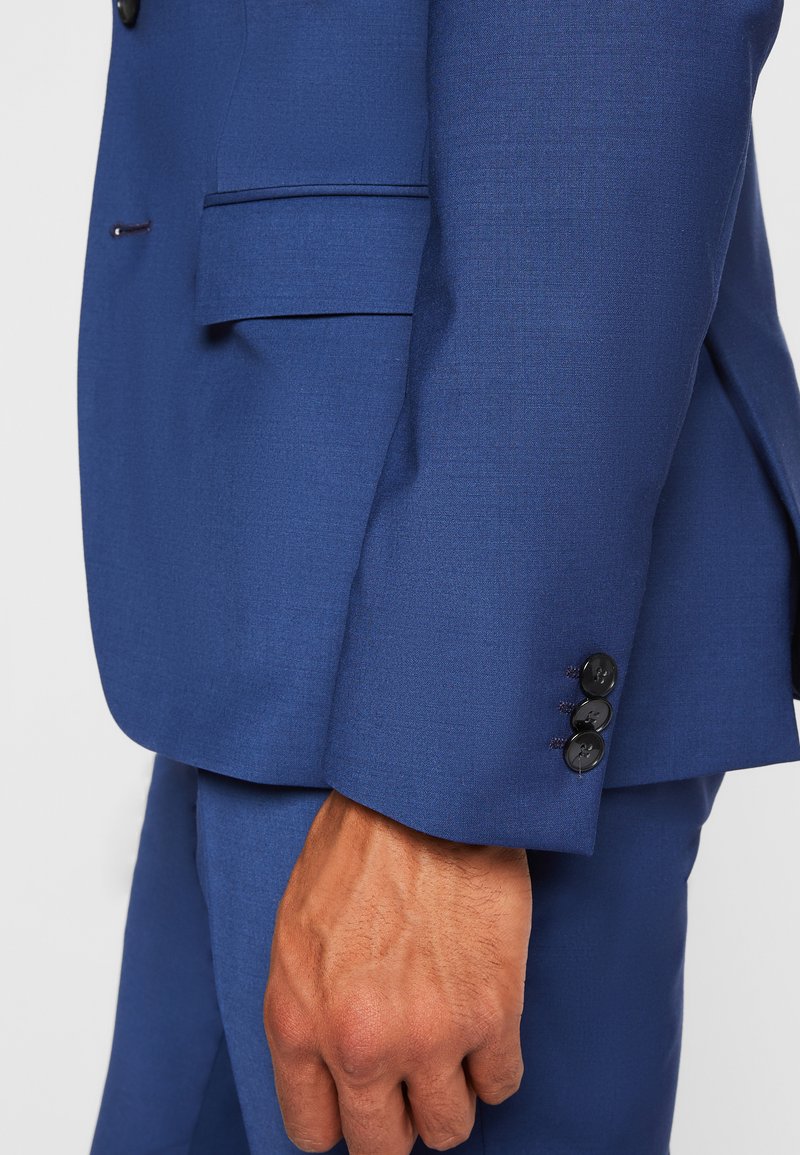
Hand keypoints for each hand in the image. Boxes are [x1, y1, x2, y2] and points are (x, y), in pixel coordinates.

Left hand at [264, 790, 531, 1153]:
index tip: (361, 1100)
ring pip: (448, 1128)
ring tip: (450, 1053)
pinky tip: (485, 1027)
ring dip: (450, 1097)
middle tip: (409, 1082)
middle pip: (383, 1146)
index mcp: (297, 1023)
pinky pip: (501, 1085)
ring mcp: (429, 1036)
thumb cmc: (356, 850)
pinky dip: (494, 1065)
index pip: (314, 1131)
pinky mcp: (491, 1014)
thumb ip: (306, 1012)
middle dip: (396, 1120)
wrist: (422, 798)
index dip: (342, 1118)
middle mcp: (358, 1045)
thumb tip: (328, 1070)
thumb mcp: (295, 935)